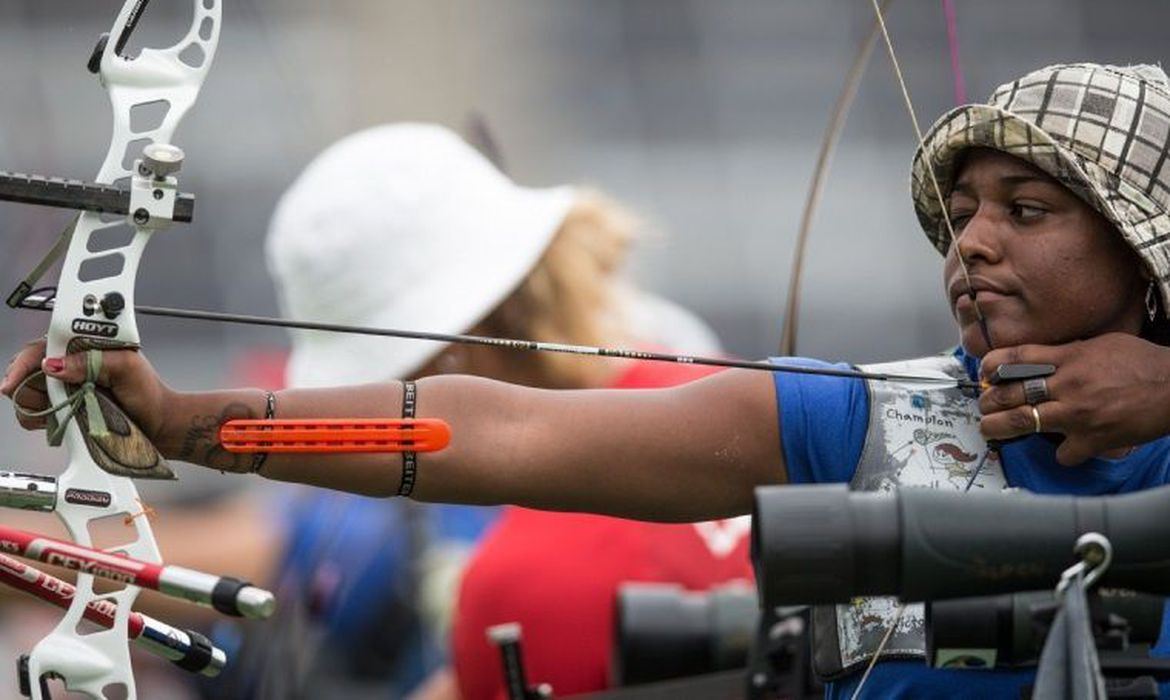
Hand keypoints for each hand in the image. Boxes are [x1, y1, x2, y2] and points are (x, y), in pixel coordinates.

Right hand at [1, 338, 173, 443]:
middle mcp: (67, 365)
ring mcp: (61, 388)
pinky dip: (40, 420)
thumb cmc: (148, 392)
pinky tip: (62, 419)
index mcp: (80, 346)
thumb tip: (56, 364)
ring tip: (67, 408)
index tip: (13, 383)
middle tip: (56, 398)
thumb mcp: (126, 367)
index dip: (23, 364)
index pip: (40, 348)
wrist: (157, 423)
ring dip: (39, 406)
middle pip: (26, 372)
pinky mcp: (61, 409)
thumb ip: (93, 361)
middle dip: (31, 387)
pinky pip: (33, 414)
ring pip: (25, 395)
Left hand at [978, 333, 1169, 464]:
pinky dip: (1061, 453)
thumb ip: (1066, 353)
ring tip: (992, 429)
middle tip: (985, 406)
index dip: (989, 367)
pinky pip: (1061, 453)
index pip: (1014, 359)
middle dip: (988, 402)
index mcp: (1067, 357)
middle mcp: (1066, 385)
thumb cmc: (1142, 363)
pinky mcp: (1092, 440)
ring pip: (1020, 423)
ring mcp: (1077, 414)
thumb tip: (1041, 358)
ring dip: (999, 428)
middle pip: (1008, 394)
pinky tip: (1065, 447)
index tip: (984, 374)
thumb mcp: (1099, 345)